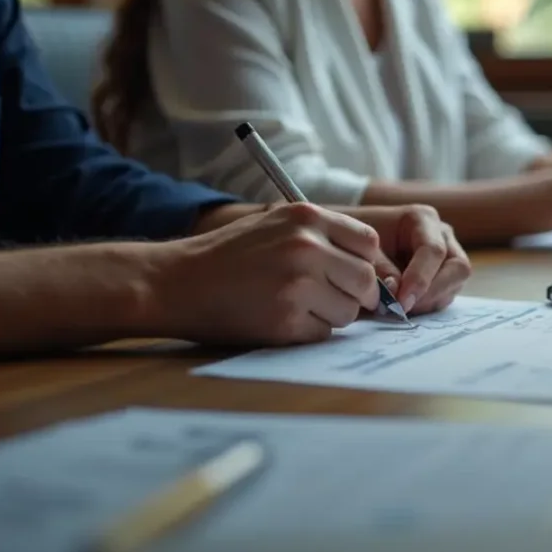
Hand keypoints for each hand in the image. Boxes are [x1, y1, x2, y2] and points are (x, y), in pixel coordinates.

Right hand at [149, 203, 383, 344]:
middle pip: (367, 281)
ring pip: (349, 312)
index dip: (365, 264)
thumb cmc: (228, 256)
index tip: (351, 276)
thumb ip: (321, 237)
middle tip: (332, 301)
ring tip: (297, 306)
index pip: (369, 243)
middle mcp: (306, 247)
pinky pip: (323, 334)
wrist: (176, 281)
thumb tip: (374, 267)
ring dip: (331, 316)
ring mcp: (297, 284)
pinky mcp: (286, 319)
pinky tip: (279, 319)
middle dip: (357, 297)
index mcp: (306, 217)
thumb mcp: (275, 224)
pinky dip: (308, 333)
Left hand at [335, 205, 471, 314]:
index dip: (420, 279)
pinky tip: (402, 307)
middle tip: (403, 310)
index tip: (400, 302)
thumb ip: (379, 270)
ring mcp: (447, 257)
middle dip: (431, 293)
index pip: (433, 251)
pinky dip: (426, 306)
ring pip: (454, 285)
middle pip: (457, 268)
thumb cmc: (355, 239)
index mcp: (422, 219)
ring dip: (428, 302)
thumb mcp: (361, 250)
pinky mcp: (443, 277)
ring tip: (397, 308)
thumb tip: (395, 292)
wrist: (348, 241)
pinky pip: (445, 296)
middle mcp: (441, 236)